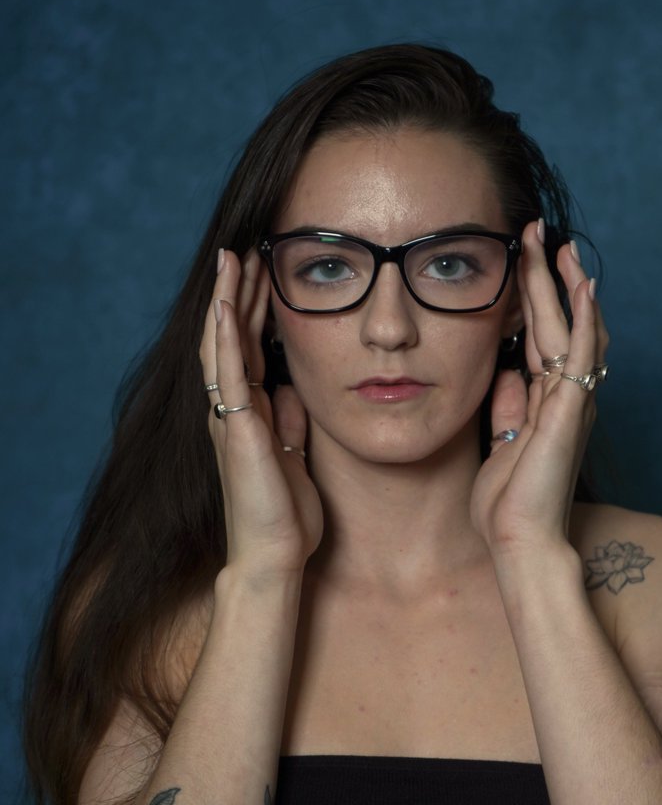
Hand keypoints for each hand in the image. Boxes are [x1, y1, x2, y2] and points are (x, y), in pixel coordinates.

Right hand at [199, 249, 322, 578]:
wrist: (274, 556)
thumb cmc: (285, 517)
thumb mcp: (296, 456)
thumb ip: (290, 423)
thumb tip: (293, 390)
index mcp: (251, 415)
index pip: (250, 351)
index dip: (254, 312)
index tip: (265, 274)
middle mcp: (234, 410)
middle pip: (233, 338)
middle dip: (240, 293)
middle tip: (249, 248)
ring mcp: (230, 417)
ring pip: (223, 346)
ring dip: (227, 300)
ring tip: (232, 257)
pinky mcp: (236, 428)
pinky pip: (227, 374)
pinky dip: (223, 335)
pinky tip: (224, 302)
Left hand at [470, 220, 608, 558]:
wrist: (518, 542)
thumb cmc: (508, 504)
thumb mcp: (499, 443)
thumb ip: (506, 407)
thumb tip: (506, 372)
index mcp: (547, 403)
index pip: (543, 339)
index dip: (535, 299)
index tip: (525, 262)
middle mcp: (566, 398)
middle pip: (561, 325)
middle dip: (550, 278)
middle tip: (542, 234)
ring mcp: (573, 403)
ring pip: (574, 331)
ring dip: (567, 286)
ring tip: (559, 245)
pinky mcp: (571, 412)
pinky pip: (583, 358)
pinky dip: (586, 321)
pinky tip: (584, 288)